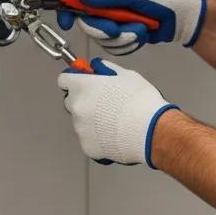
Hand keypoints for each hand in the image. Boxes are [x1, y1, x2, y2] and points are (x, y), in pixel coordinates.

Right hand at [55, 0, 205, 55]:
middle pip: (88, 22)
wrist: (184, 18)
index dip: (69, 9)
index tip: (66, 22)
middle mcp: (109, 2)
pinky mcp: (124, 34)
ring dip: (122, 38)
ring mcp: (117, 19)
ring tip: (140, 30)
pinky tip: (142, 36)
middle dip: (103, 29)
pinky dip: (129, 44)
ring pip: (102, 37)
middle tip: (117, 29)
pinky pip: (115, 46)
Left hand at [57, 58, 178, 165]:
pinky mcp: (87, 147)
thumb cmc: (141, 101)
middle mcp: (76, 107)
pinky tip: (116, 136)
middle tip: (104, 104)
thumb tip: (97, 67)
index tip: (83, 82)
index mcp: (82, 86)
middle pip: (71, 101)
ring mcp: (80, 129)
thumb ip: (106, 69)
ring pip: (81, 122)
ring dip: (92, 121)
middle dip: (84, 101)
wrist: (151, 131)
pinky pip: (89, 140)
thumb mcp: (126, 75)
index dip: (75, 80)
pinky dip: (99, 138)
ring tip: (116, 123)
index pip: (64, 79)